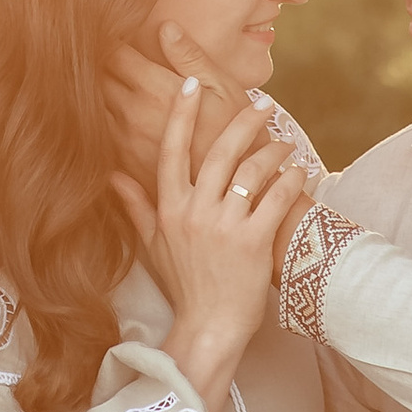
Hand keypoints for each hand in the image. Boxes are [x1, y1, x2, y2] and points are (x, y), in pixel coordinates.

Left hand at [104, 34, 242, 188]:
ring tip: (111, 82)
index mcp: (155, 90)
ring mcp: (124, 142)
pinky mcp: (124, 164)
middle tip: (111, 55)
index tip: (119, 35)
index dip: (114, 41)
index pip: (115, 54)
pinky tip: (118, 115)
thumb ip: (191, 57)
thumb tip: (165, 27)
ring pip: (93, 106)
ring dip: (99, 92)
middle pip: (98, 78)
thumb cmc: (235, 132)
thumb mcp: (223, 88)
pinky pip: (99, 134)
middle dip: (101, 64)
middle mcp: (133, 115)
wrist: (235, 192)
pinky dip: (102, 119)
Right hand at [112, 79, 312, 411]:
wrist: (208, 328)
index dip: (181, 114)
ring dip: (272, 150)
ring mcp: (224, 227)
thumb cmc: (183, 287)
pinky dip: (290, 180)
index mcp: (170, 209)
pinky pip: (276, 199)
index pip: (171, 150)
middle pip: (219, 152)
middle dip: (241, 122)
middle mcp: (194, 212)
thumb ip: (135, 206)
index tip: (191, 83)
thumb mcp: (152, 245)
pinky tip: (299, 171)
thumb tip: (112, 176)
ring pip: (251, 171)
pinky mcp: (254, 242)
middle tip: (261, 104)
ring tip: (284, 142)